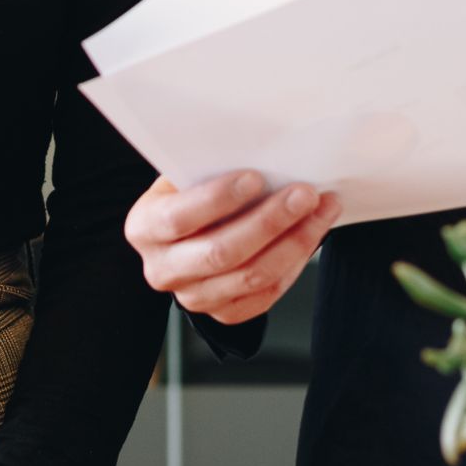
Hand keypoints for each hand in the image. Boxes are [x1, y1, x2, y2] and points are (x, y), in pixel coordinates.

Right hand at [125, 171, 340, 324]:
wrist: (190, 232)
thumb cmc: (192, 191)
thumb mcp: (188, 173)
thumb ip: (211, 167)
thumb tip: (263, 151)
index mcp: (144, 227)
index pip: (179, 217)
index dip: (218, 199)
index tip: (256, 177)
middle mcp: (162, 269)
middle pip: (221, 253)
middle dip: (269, 221)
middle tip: (305, 193)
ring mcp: (191, 297)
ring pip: (250, 277)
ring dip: (294, 242)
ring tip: (321, 210)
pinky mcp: (222, 314)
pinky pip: (265, 295)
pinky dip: (294, 264)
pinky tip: (311, 235)